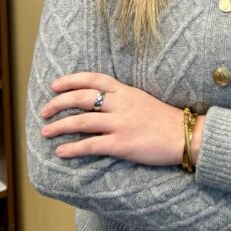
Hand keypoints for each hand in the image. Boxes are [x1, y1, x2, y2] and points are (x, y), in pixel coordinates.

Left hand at [40, 72, 184, 165]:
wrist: (186, 135)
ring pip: (81, 121)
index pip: (93, 79)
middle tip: (44, 111)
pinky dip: (73, 148)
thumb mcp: (144, 99)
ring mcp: (121, 124)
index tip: (55, 85)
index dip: (71, 80)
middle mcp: (121, 104)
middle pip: (81, 98)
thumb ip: (123, 98)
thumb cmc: (166, 120)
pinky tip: (61, 152)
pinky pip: (91, 145)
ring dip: (60, 126)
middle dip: (58, 103)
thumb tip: (102, 102)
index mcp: (126, 91)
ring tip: (46, 132)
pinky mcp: (122, 144)